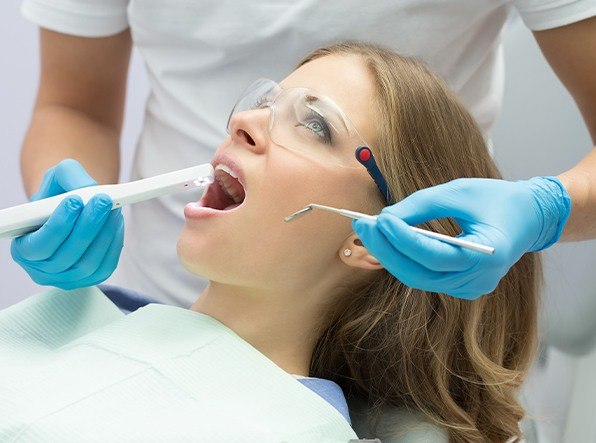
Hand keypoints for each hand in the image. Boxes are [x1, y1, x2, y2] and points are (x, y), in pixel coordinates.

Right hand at [11, 159, 123, 289]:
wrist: (72, 208)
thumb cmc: (59, 195)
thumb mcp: (58, 178)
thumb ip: (69, 177)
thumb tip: (88, 190)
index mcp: (24, 249)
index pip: (39, 245)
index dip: (58, 225)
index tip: (75, 201)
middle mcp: (42, 269)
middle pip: (67, 256)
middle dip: (88, 226)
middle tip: (103, 201)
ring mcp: (67, 279)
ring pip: (89, 263)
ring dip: (104, 234)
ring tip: (113, 208)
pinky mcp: (90, 279)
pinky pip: (105, 266)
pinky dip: (114, 243)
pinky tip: (115, 223)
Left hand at [353, 177, 570, 299]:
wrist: (530, 216)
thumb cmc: (497, 199)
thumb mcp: (458, 192)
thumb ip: (420, 206)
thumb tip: (385, 218)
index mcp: (487, 255)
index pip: (434, 255)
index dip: (402, 239)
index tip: (379, 220)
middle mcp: (478, 280)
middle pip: (419, 273)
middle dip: (386, 249)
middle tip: (363, 225)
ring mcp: (470, 288)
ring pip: (418, 278)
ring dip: (390, 255)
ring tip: (370, 231)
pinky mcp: (462, 287)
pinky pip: (425, 276)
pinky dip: (405, 259)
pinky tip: (388, 242)